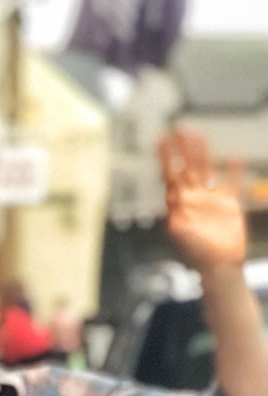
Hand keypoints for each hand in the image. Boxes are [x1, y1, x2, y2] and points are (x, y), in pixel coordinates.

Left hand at [161, 130, 247, 271]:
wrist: (219, 266)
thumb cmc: (197, 254)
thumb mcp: (183, 235)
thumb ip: (178, 219)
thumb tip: (173, 207)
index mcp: (178, 202)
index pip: (169, 173)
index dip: (165, 157)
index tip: (161, 139)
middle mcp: (192, 197)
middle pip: (186, 166)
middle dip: (182, 148)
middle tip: (179, 129)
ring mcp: (210, 200)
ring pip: (205, 170)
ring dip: (202, 153)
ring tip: (199, 136)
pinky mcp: (228, 205)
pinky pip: (231, 183)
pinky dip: (233, 171)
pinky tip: (233, 157)